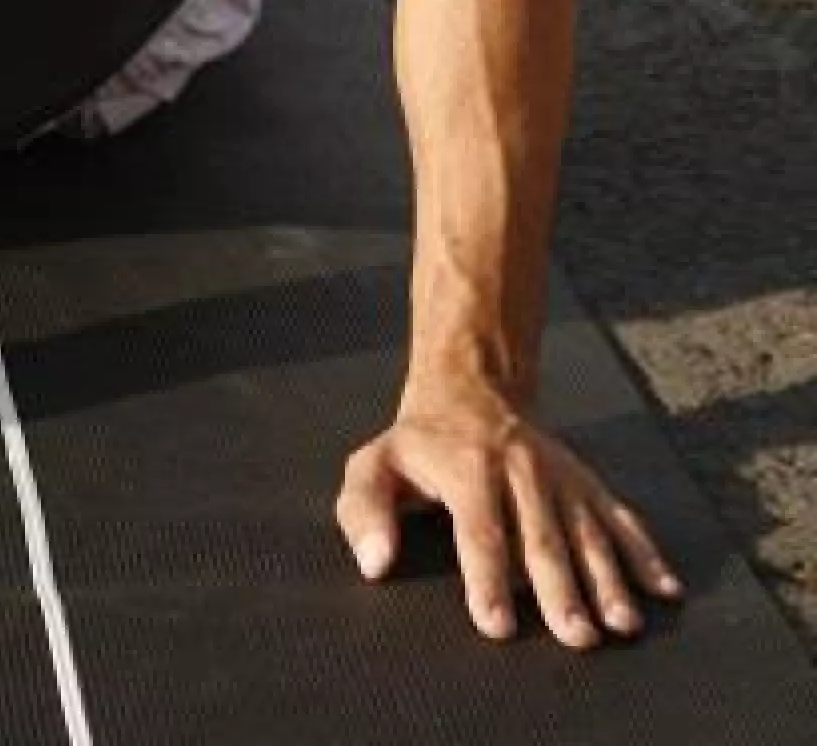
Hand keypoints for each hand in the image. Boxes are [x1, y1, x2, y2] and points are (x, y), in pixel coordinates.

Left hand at [337, 380, 683, 648]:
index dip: (487, 579)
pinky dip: (644, 552)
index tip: (497, 625)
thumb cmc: (417, 448)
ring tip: (622, 624)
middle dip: (560, 590)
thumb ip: (363, 513)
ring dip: (608, 579)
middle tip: (576, 637)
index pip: (479, 529)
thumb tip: (376, 563)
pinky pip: (618, 516)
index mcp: (466, 466)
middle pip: (541, 536)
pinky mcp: (585, 481)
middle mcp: (520, 468)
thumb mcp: (374, 467)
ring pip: (586, 529)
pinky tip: (664, 588)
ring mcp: (558, 474)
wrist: (468, 390)